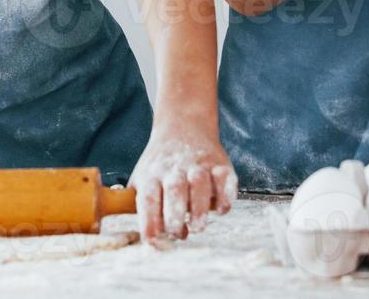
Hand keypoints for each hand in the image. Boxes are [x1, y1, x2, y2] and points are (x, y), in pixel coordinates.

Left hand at [128, 120, 236, 243]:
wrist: (184, 126)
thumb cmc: (161, 164)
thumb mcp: (142, 178)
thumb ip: (141, 208)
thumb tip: (148, 241)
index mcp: (152, 175)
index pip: (147, 199)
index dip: (149, 221)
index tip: (152, 241)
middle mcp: (175, 169)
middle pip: (174, 190)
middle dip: (175, 215)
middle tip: (177, 233)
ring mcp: (199, 165)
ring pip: (199, 184)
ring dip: (199, 208)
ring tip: (198, 226)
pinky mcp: (220, 164)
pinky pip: (225, 178)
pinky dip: (226, 195)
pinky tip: (221, 208)